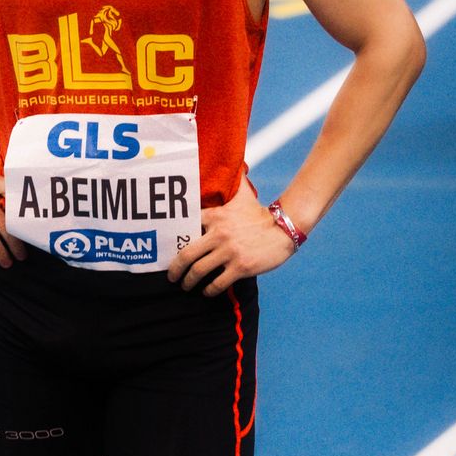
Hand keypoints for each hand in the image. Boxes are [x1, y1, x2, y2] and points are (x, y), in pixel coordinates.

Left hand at [167, 186, 297, 294]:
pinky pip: (217, 283)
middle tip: (171, 276)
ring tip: (187, 286)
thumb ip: (234, 183)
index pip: (186, 228)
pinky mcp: (241, 267)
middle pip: (186, 254)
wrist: (285, 228)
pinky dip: (209, 290)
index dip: (175, 241)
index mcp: (216, 217)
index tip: (170, 251)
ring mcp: (229, 252)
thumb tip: (236, 164)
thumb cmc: (261, 214)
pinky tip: (207, 291)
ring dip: (189, 282)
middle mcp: (219, 234)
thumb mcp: (244, 196)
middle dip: (175, 269)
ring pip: (199, 271)